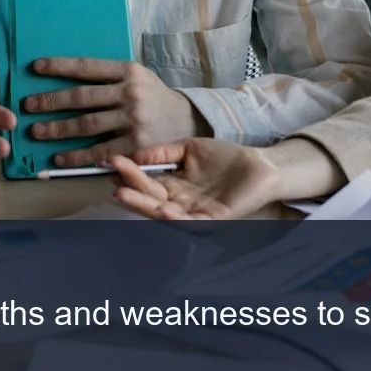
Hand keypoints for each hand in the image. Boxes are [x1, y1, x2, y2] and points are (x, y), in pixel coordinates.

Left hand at [22, 57, 201, 168]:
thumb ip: (110, 76)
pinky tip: (59, 158)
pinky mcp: (136, 146)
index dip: (60, 66)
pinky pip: (100, 152)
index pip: (87, 66)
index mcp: (128, 71)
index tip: (35, 67)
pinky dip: (77, 156)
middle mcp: (130, 93)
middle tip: (28, 106)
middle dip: (51, 101)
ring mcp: (133, 120)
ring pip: (87, 125)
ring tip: (36, 131)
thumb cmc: (155, 97)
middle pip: (82, 97)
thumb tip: (68, 75)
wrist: (190, 121)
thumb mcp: (139, 76)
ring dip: (58, 129)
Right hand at [109, 140, 284, 220]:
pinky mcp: (213, 220)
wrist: (259, 165)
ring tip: (124, 195)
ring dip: (144, 206)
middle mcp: (180, 203)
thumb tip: (136, 153)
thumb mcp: (189, 148)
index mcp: (173, 186)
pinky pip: (191, 222)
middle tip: (112, 181)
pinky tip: (162, 208)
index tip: (111, 160)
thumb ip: (164, 151)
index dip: (129, 173)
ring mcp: (195, 213)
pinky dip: (175, 217)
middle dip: (131, 191)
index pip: (145, 182)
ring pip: (164, 213)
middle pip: (149, 200)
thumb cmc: (225, 158)